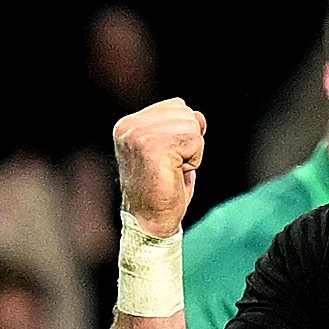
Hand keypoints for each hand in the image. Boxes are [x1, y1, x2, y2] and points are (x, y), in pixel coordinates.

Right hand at [113, 97, 205, 236]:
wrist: (150, 222)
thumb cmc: (162, 190)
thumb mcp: (173, 151)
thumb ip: (182, 128)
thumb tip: (198, 116)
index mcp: (129, 124)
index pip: (176, 106)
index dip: (183, 133)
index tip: (167, 159)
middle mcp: (130, 126)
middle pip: (185, 113)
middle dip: (189, 141)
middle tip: (171, 167)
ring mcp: (140, 135)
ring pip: (192, 126)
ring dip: (192, 152)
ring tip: (173, 171)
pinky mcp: (154, 146)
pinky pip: (195, 141)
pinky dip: (194, 160)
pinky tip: (176, 174)